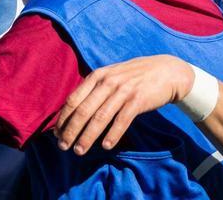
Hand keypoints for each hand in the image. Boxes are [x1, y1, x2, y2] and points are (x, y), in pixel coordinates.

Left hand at [54, 55, 194, 153]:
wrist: (166, 71)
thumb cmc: (134, 76)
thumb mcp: (111, 75)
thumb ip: (94, 89)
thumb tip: (74, 110)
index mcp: (97, 76)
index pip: (73, 99)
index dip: (63, 118)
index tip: (56, 134)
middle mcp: (107, 82)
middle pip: (83, 110)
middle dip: (71, 130)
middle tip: (63, 146)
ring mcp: (123, 91)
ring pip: (100, 118)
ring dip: (88, 136)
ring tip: (79, 151)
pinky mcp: (138, 100)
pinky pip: (122, 120)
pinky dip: (112, 134)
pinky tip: (105, 146)